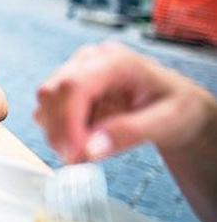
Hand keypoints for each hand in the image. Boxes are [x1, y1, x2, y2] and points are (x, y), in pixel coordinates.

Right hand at [35, 42, 216, 162]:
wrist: (174, 104)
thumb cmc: (176, 108)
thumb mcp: (167, 122)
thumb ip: (129, 134)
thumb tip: (89, 150)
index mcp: (116, 61)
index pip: (73, 86)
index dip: (67, 122)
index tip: (76, 153)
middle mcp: (89, 60)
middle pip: (51, 93)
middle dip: (59, 132)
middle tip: (79, 161)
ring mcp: (75, 71)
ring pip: (45, 103)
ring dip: (57, 133)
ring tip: (88, 149)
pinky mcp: (66, 86)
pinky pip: (47, 111)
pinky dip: (58, 131)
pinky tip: (84, 139)